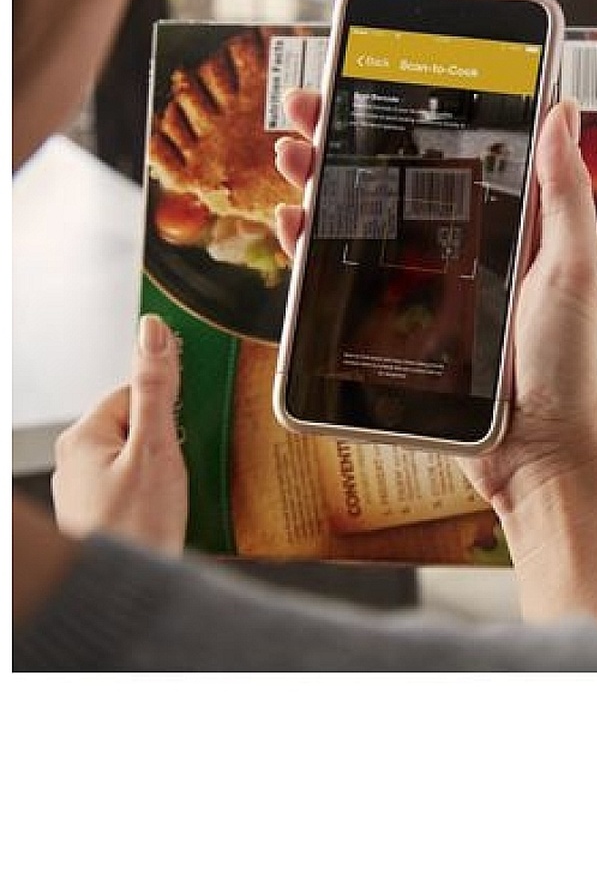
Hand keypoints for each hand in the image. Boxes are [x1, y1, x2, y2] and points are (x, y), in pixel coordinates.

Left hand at [51, 314, 187, 553]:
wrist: (125, 596)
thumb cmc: (134, 530)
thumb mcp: (155, 449)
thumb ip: (156, 388)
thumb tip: (152, 331)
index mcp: (84, 436)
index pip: (136, 392)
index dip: (171, 407)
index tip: (189, 425)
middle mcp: (77, 461)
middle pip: (141, 426)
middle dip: (172, 442)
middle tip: (188, 465)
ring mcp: (87, 491)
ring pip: (141, 459)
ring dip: (168, 472)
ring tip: (181, 493)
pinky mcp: (103, 515)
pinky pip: (139, 488)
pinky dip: (160, 496)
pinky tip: (173, 512)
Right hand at [276, 88, 596, 634]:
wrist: (539, 453)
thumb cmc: (568, 363)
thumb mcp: (571, 268)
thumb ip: (563, 193)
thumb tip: (561, 107)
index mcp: (509, 225)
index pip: (454, 154)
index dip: (414, 115)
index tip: (377, 80)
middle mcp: (464, 248)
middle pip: (397, 181)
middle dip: (350, 140)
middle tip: (310, 107)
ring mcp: (428, 287)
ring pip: (365, 223)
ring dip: (324, 184)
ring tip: (292, 154)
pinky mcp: (400, 326)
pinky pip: (348, 280)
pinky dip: (316, 250)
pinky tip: (294, 224)